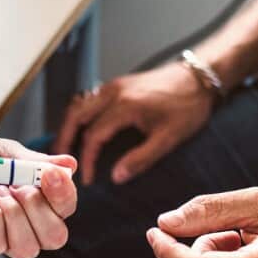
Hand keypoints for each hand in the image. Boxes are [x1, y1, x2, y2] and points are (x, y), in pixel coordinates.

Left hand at [0, 134, 77, 257]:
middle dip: (38, 209)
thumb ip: (34, 162)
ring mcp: (6, 235)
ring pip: (27, 248)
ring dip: (14, 216)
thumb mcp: (4, 151)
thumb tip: (69, 165)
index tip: (49, 175)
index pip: (66, 207)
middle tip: (17, 186)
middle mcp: (28, 222)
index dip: (63, 195)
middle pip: (55, 237)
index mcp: (41, 197)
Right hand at [55, 62, 212, 184]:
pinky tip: (83, 130)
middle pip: (75, 115)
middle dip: (64, 139)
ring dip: (70, 126)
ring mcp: (114, 86)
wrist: (198, 78)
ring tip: (66, 148)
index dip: (87, 159)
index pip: (93, 135)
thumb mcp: (169, 138)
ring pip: (79, 105)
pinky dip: (80, 116)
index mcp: (124, 106)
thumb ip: (141, 158)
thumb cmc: (188, 107)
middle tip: (59, 161)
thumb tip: (116, 176)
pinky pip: (89, 99)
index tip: (88, 179)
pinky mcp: (117, 84)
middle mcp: (113, 92)